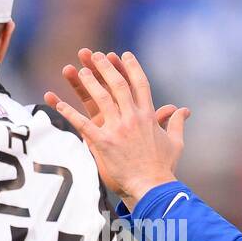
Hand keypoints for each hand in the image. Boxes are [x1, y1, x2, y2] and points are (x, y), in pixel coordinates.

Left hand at [44, 49, 189, 208]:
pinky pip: (82, 123)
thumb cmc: (163, 167)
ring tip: (79, 70)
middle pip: (118, 85)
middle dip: (106, 68)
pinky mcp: (103, 142)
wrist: (152, 187)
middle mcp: (133, 118)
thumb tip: (184, 110)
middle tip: (96, 55)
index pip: (140, 84)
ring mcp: (117, 129)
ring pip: (100, 98)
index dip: (131, 67)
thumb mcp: (175, 142)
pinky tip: (57, 102)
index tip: (124, 54)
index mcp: (148, 116)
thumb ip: (177, 123)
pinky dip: (68, 112)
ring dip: (89, 83)